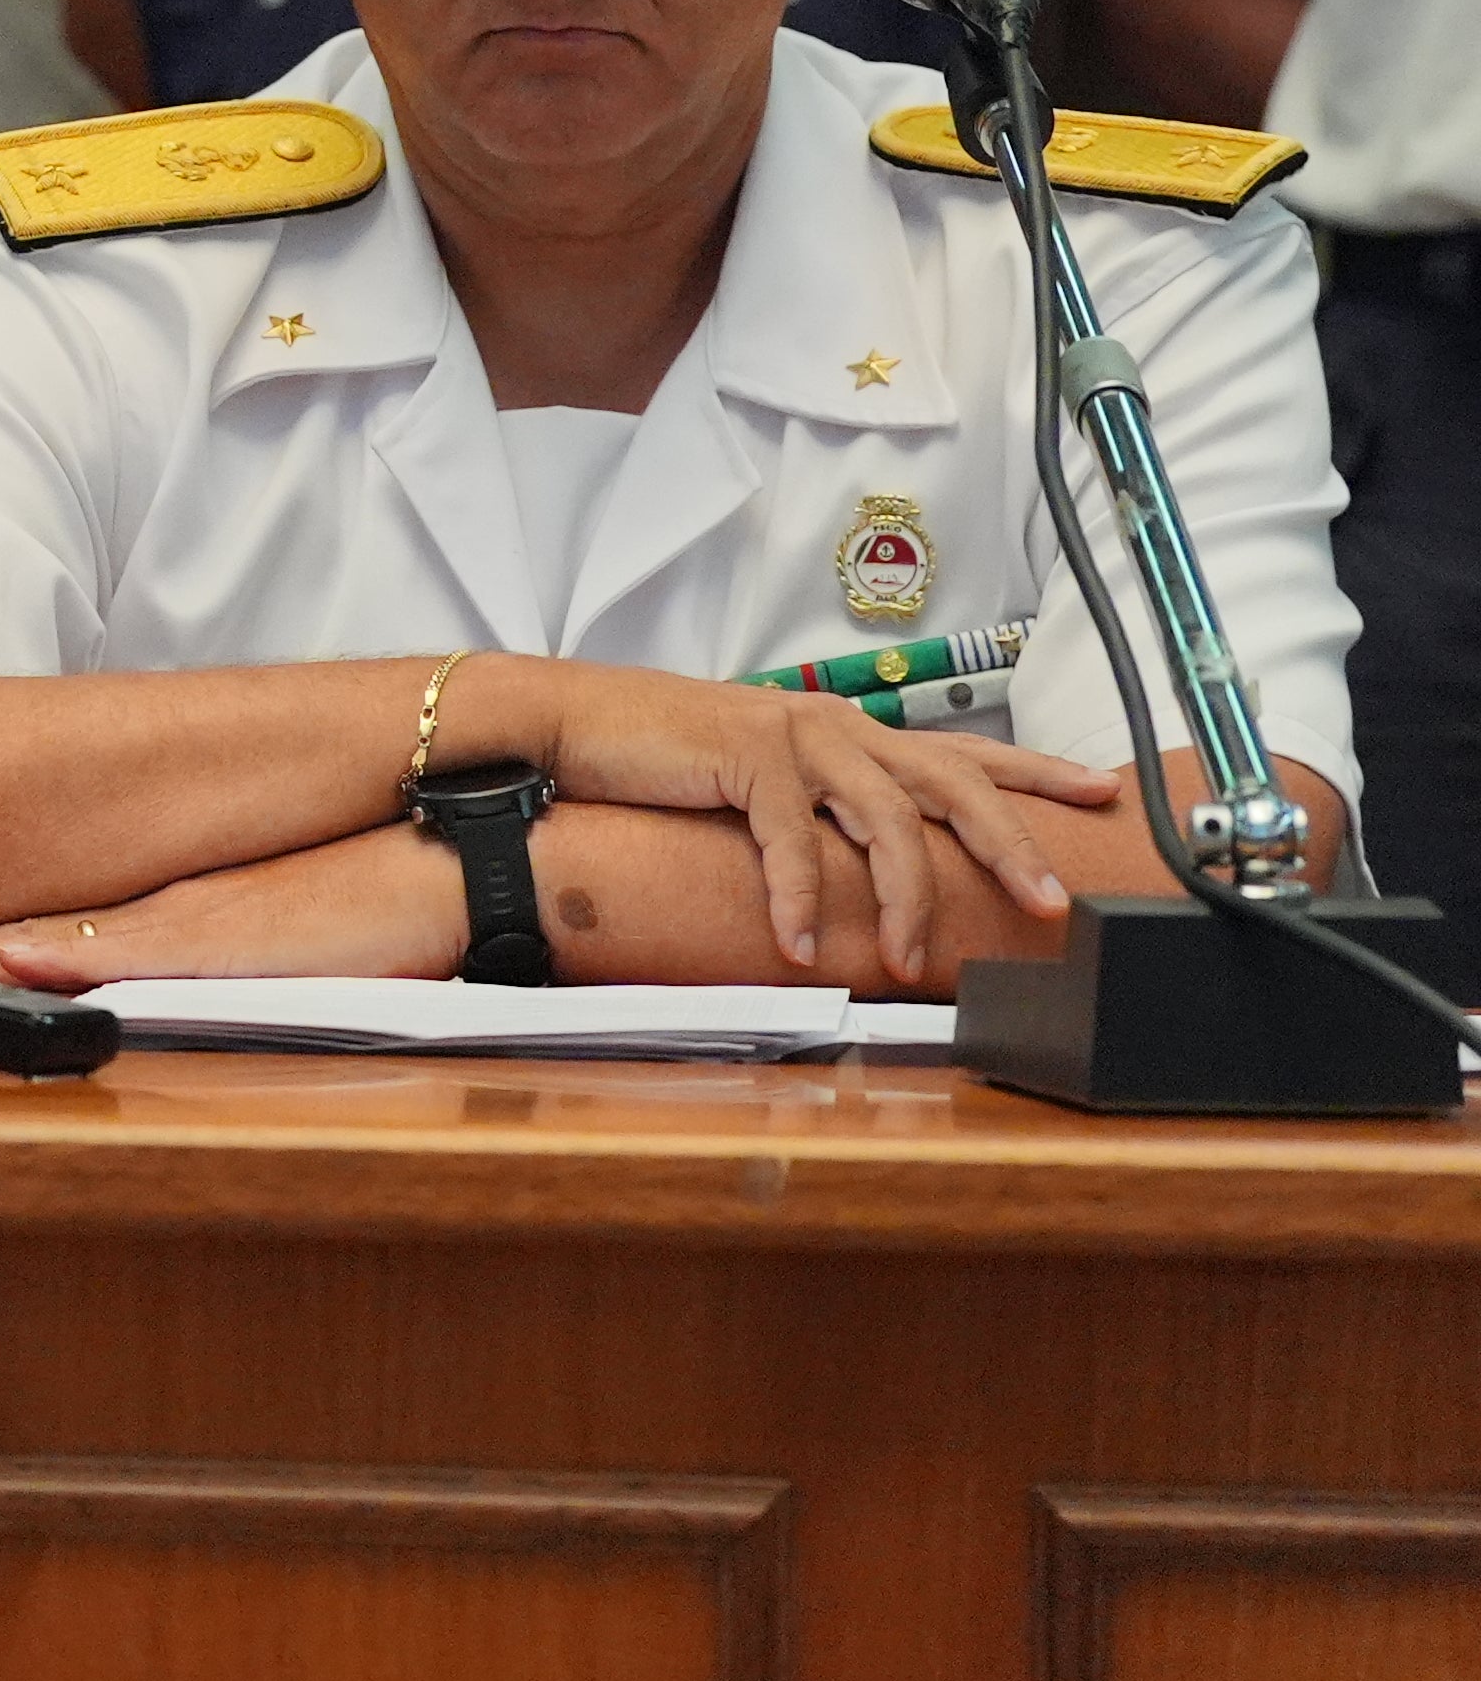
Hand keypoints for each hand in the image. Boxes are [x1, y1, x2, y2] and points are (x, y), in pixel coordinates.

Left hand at [0, 823, 465, 990]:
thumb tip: (103, 1002)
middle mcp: (153, 920)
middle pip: (10, 940)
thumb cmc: (369, 917)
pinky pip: (133, 953)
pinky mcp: (230, 939)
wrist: (461, 872)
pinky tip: (13, 961)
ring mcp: (185, 926)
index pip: (21, 945)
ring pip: (49, 944)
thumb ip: (185, 973)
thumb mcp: (259, 951)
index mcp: (153, 929)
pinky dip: (68, 960)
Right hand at [522, 659, 1113, 980]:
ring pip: (885, 818)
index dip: (1038, 771)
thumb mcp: (764, 778)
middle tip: (1053, 900)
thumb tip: (866, 866)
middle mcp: (837, 726)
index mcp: (849, 731)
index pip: (964, 751)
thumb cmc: (666, 754)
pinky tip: (801, 945)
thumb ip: (821, 809)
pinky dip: (801, 899)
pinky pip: (792, 839)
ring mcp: (795, 737)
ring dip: (906, 898)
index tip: (1104, 792)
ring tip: (914, 959)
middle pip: (953, 782)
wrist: (576, 720)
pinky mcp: (747, 756)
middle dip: (1010, 844)